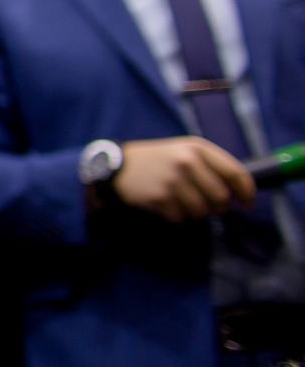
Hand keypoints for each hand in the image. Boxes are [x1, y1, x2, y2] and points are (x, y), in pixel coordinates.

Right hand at [113, 137, 254, 222]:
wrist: (118, 165)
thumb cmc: (159, 159)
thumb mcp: (185, 151)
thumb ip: (212, 166)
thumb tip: (238, 194)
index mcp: (198, 148)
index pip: (236, 173)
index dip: (247, 192)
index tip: (247, 204)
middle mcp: (187, 162)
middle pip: (221, 197)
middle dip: (218, 207)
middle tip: (210, 206)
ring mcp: (173, 180)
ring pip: (202, 211)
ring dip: (197, 213)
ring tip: (184, 202)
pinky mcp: (160, 197)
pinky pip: (182, 218)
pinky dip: (177, 216)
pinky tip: (167, 204)